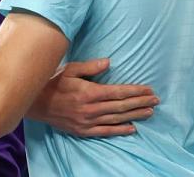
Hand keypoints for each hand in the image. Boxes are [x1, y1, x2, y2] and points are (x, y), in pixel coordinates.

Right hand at [28, 58, 158, 136]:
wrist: (37, 103)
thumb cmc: (54, 82)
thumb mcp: (71, 69)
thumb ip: (90, 67)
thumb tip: (109, 62)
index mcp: (89, 92)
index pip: (118, 92)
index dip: (136, 91)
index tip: (149, 90)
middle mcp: (91, 109)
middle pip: (121, 106)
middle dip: (140, 102)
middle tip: (156, 100)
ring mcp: (88, 122)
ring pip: (117, 119)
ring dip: (135, 115)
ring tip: (150, 112)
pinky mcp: (84, 131)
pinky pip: (106, 131)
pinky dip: (120, 130)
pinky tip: (132, 128)